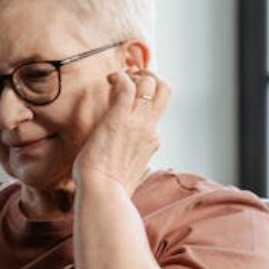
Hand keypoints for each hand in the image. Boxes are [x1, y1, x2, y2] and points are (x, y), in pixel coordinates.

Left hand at [72, 69, 170, 195]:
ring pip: (149, 83)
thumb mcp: (134, 175)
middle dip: (150, 76)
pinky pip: (126, 86)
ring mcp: (136, 123)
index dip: (147, 97)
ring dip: (134, 74)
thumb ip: (140, 167)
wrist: (103, 194)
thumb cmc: (111, 189)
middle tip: (130, 78)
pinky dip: (120, 77)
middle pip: (165, 90)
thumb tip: (145, 169)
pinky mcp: (118, 119)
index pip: (158, 110)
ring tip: (116, 79)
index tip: (131, 95)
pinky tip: (109, 80)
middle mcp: (149, 129)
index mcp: (152, 141)